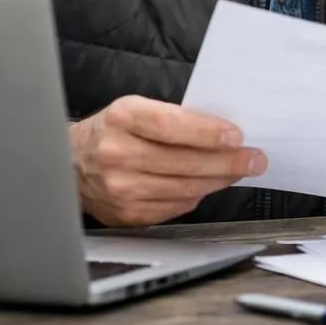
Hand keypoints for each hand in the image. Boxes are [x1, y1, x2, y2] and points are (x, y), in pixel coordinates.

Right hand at [69, 95, 266, 226]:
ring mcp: (119, 189)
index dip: (207, 132)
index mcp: (121, 118)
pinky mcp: (126, 214)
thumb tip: (225, 132)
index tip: (237, 136)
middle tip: (256, 158)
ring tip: (240, 170)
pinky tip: (210, 185)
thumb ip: (175, 118)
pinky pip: (175, 207)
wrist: (69, 162)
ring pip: (185, 188)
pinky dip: (198, 195)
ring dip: (220, 180)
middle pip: (184, 162)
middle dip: (228, 161)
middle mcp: (116, 154)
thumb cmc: (114, 131)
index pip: (171, 126)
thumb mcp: (136, 109)